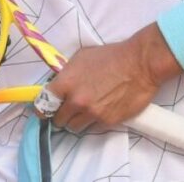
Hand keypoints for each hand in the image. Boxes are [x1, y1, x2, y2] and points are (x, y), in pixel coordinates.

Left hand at [44, 24, 179, 132]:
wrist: (140, 64)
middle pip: (58, 120)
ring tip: (86, 112)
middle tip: (69, 109)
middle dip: (62, 115)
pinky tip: (100, 112)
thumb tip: (59, 83)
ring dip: (77, 121)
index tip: (46, 110)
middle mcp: (76, 101)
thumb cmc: (112, 55)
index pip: (43, 104)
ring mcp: (91, 113)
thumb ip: (67, 73)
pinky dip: (93, 122)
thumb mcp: (82, 57)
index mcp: (66, 82)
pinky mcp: (107, 122)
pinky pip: (92, 128)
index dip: (42, 109)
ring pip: (74, 127)